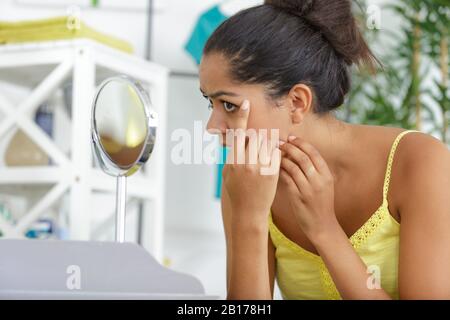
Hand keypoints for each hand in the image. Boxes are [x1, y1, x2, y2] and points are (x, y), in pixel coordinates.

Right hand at [222, 100, 280, 227]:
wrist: (248, 212)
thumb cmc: (235, 191)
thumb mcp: (227, 172)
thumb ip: (232, 155)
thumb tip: (236, 139)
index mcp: (233, 161)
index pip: (237, 133)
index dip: (241, 116)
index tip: (245, 103)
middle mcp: (247, 162)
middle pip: (256, 136)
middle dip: (256, 136)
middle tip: (254, 145)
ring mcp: (261, 167)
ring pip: (268, 143)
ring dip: (266, 143)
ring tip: (262, 153)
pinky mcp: (273, 172)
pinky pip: (276, 154)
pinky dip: (274, 153)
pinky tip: (270, 160)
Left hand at [279, 136, 337, 241]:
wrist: (322, 226)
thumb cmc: (321, 204)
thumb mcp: (324, 185)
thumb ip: (315, 171)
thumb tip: (299, 153)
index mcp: (327, 175)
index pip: (314, 153)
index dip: (301, 143)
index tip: (291, 138)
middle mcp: (319, 181)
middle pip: (303, 158)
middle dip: (290, 147)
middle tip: (280, 142)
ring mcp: (308, 190)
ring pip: (293, 167)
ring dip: (282, 158)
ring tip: (274, 153)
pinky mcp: (298, 198)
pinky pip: (287, 179)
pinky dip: (280, 170)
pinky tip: (274, 166)